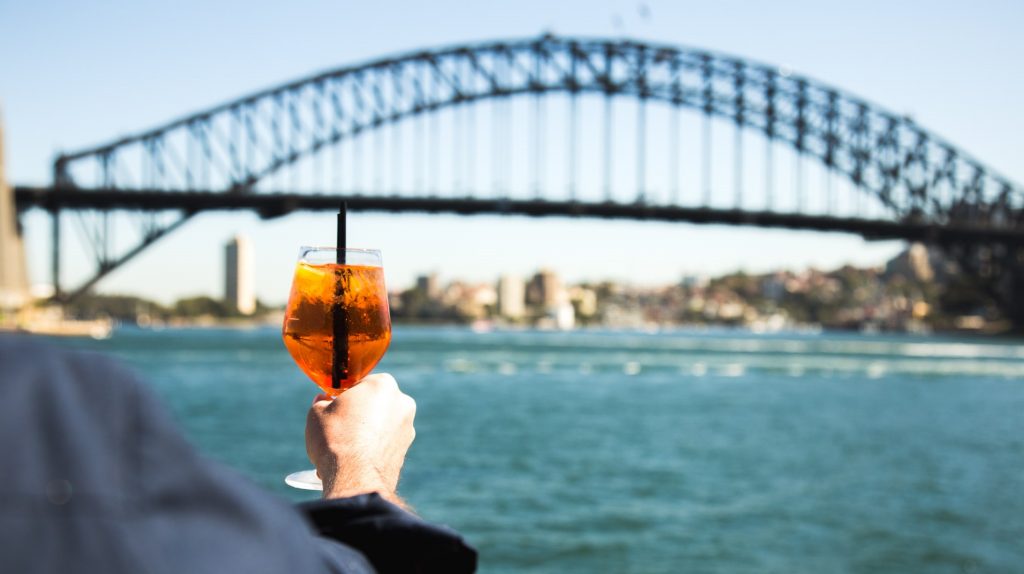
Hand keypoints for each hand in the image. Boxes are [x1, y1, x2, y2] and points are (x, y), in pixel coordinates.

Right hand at [306, 373, 415, 505]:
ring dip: (365, 433)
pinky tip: (354, 461)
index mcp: (383, 384)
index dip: (345, 396)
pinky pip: (384, 444)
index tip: (334, 407)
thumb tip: (323, 401)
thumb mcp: (317, 413)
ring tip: (344, 448)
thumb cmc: (335, 439)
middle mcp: (402, 402)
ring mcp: (407, 428)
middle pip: (375, 404)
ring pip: (380, 426)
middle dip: (358, 414)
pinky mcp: (406, 451)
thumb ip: (322, 402)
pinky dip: (372, 449)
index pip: (361, 384)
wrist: (355, 478)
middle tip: (338, 427)